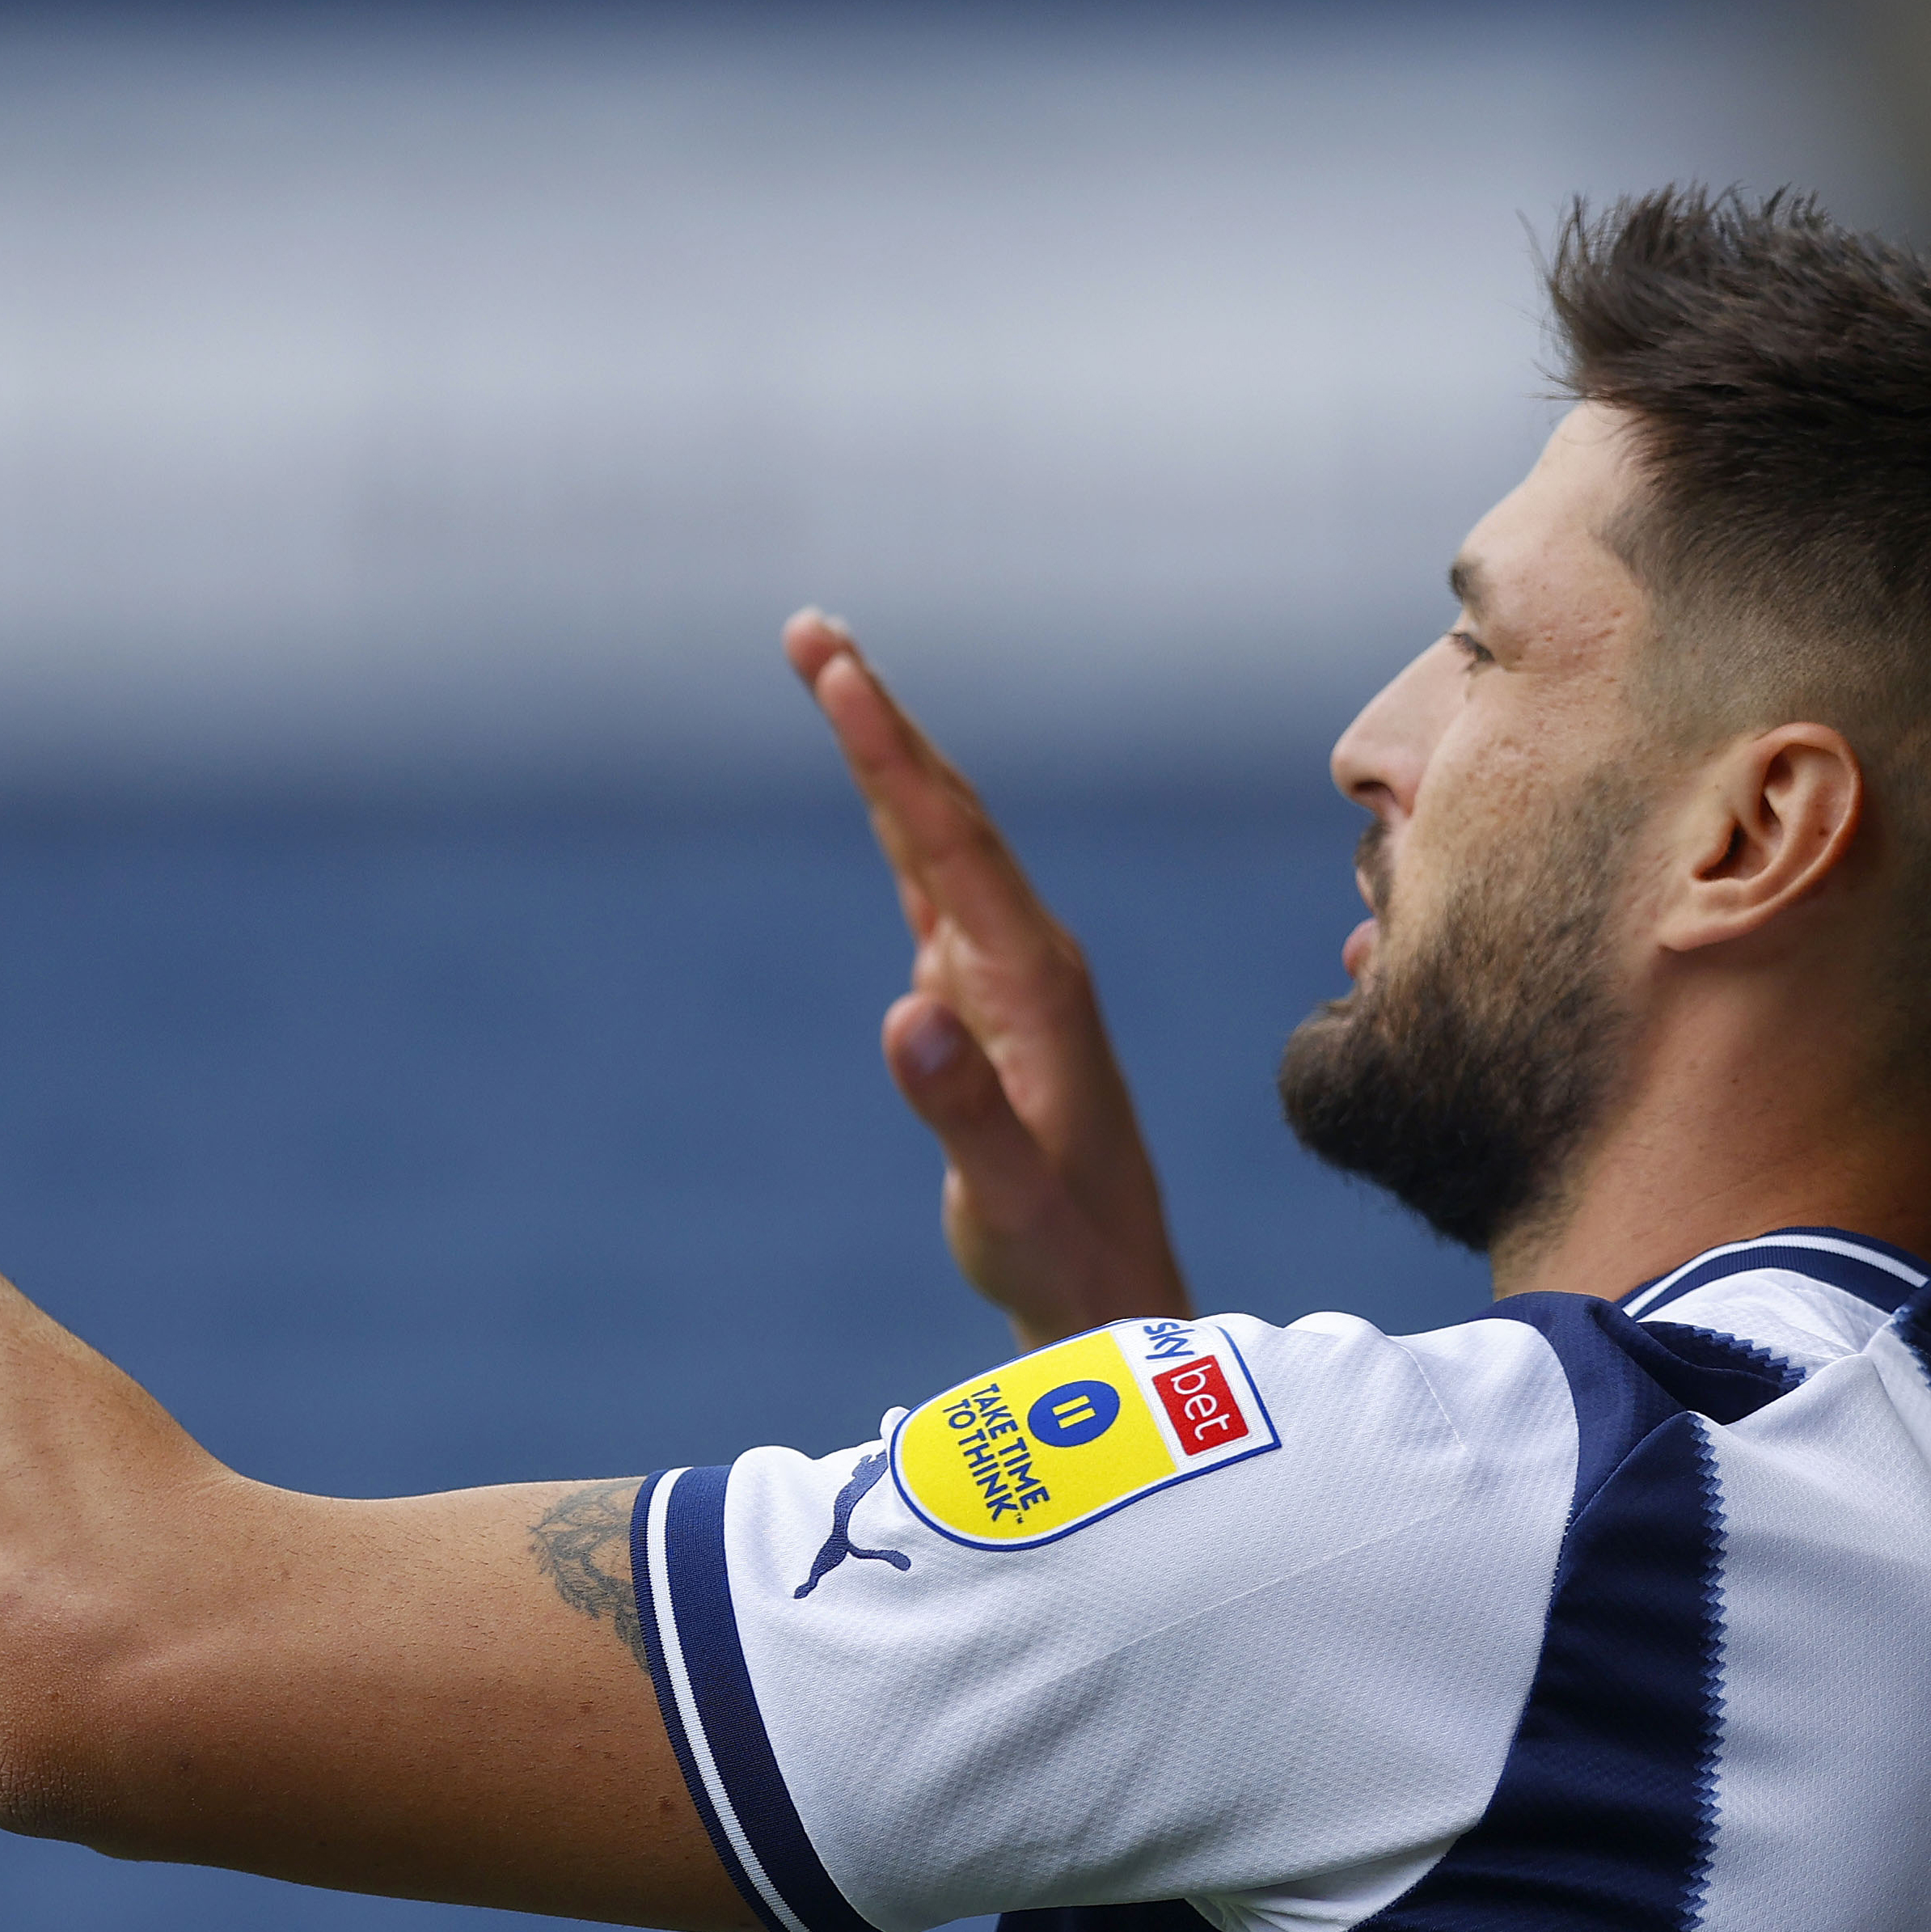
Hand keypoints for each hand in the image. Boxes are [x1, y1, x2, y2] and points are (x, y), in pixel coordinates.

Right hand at [786, 609, 1188, 1348]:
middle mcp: (1030, 961)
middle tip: (812, 632)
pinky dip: (904, 829)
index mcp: (1034, 985)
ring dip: (890, 760)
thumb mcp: (1007, 1200)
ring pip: (943, 843)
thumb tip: (904, 1010)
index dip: (888, 753)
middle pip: (947, 815)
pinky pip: (941, 891)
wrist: (1118, 1299)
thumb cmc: (1061, 1258)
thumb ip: (962, 1110)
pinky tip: (886, 798)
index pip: (950, 843)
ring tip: (835, 677)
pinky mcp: (993, 1007)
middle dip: (881, 721)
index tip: (837, 669)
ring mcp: (1013, 979)